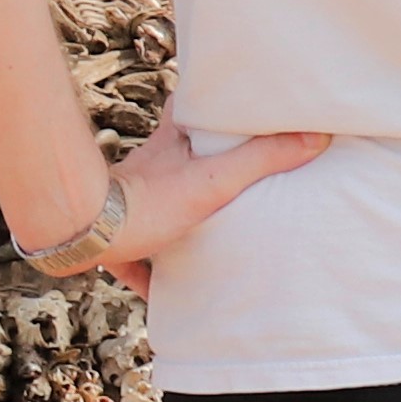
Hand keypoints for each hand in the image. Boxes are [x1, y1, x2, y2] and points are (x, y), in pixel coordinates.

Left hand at [26, 118, 326, 279]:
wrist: (86, 234)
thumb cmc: (146, 202)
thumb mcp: (213, 181)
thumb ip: (261, 160)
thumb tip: (315, 138)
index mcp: (171, 145)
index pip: (188, 108)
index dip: (205, 104)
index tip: (227, 103)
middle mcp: (149, 171)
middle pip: (175, 160)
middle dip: (197, 168)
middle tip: (229, 178)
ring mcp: (130, 207)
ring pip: (155, 208)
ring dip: (175, 221)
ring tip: (206, 237)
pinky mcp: (115, 245)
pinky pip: (135, 261)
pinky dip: (148, 277)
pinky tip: (162, 298)